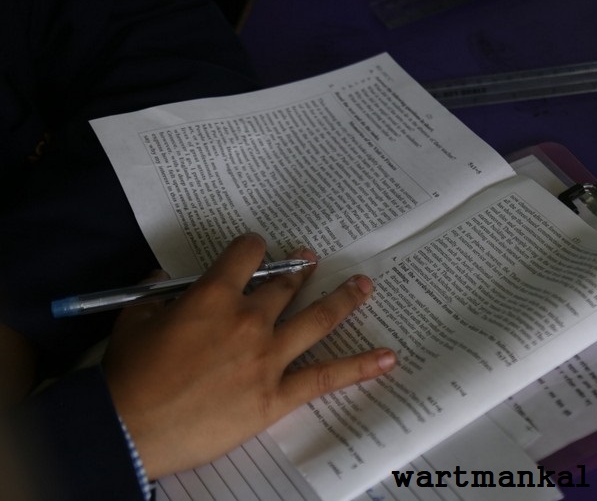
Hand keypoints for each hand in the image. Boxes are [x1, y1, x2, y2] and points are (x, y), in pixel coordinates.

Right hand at [102, 233, 395, 478]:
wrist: (128, 427)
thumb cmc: (129, 373)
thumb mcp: (135, 319)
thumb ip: (158, 293)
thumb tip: (165, 278)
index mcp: (214, 297)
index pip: (245, 256)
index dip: (252, 247)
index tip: (257, 248)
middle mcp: (249, 321)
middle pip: (285, 286)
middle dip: (300, 271)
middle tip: (312, 262)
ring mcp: (268, 358)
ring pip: (317, 320)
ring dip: (344, 299)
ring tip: (364, 286)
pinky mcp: (276, 396)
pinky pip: (325, 378)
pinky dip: (359, 367)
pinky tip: (388, 358)